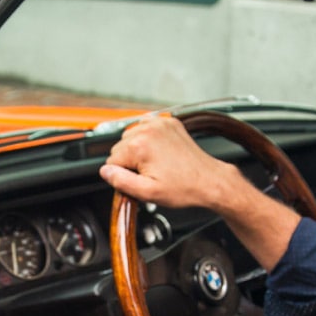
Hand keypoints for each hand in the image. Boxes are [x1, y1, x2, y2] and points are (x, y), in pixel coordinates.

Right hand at [100, 113, 300, 270]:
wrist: (210, 181)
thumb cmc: (185, 187)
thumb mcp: (148, 193)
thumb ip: (120, 181)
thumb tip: (105, 172)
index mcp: (140, 145)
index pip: (112, 160)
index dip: (122, 174)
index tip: (137, 181)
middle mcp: (149, 130)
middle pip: (120, 147)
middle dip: (129, 162)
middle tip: (148, 175)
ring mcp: (160, 124)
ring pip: (131, 136)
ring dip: (137, 150)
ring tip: (155, 164)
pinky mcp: (169, 123)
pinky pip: (146, 127)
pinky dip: (147, 138)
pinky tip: (157, 152)